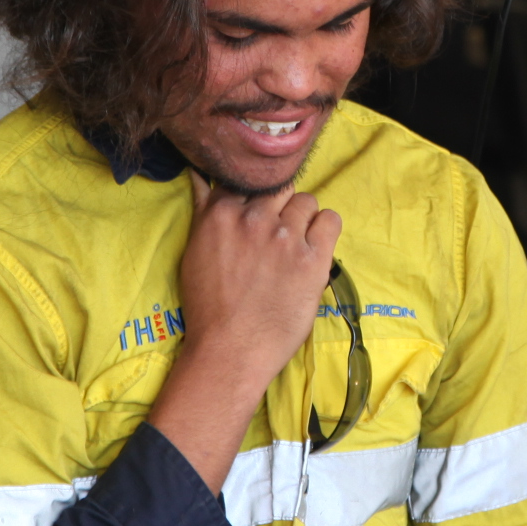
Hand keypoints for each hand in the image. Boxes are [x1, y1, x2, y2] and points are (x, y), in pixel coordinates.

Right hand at [148, 172, 341, 489]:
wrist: (230, 351)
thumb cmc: (208, 306)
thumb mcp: (195, 250)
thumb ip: (204, 208)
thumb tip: (200, 174)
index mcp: (222, 213)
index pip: (248, 179)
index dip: (256, 197)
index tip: (258, 216)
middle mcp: (255, 218)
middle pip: (280, 187)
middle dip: (280, 207)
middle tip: (277, 236)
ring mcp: (286, 237)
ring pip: (306, 201)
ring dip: (303, 219)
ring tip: (295, 247)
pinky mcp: (313, 258)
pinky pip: (331, 221)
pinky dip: (325, 230)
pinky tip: (315, 250)